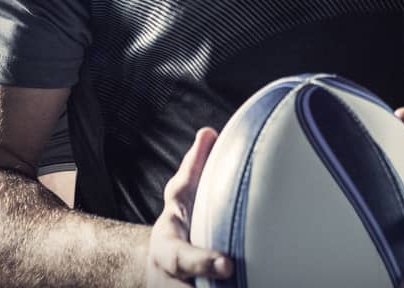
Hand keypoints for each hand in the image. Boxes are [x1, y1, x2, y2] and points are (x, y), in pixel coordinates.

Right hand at [147, 128, 233, 287]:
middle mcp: (167, 275)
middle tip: (232, 276)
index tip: (227, 266)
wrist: (158, 262)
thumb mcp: (181, 195)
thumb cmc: (180, 220)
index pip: (181, 256)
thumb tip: (208, 132)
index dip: (202, 262)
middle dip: (206, 282)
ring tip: (245, 286)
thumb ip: (194, 167)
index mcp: (167, 245)